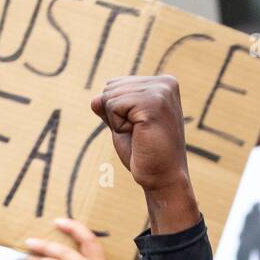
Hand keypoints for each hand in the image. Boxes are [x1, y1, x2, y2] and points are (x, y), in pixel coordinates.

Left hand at [91, 75, 193, 194]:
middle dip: (115, 115)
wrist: (162, 177)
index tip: (139, 128)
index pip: (116, 84)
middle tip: (138, 133)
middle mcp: (165, 82)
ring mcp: (160, 90)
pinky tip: (138, 135)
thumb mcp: (123, 126)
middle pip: (111, 87)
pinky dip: (118, 125)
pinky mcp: (153, 102)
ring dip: (117, 121)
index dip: (117, 112)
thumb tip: (94, 99)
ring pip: (110, 96)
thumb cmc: (145, 154)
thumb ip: (110, 109)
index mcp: (162, 83)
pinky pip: (113, 106)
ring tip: (139, 134)